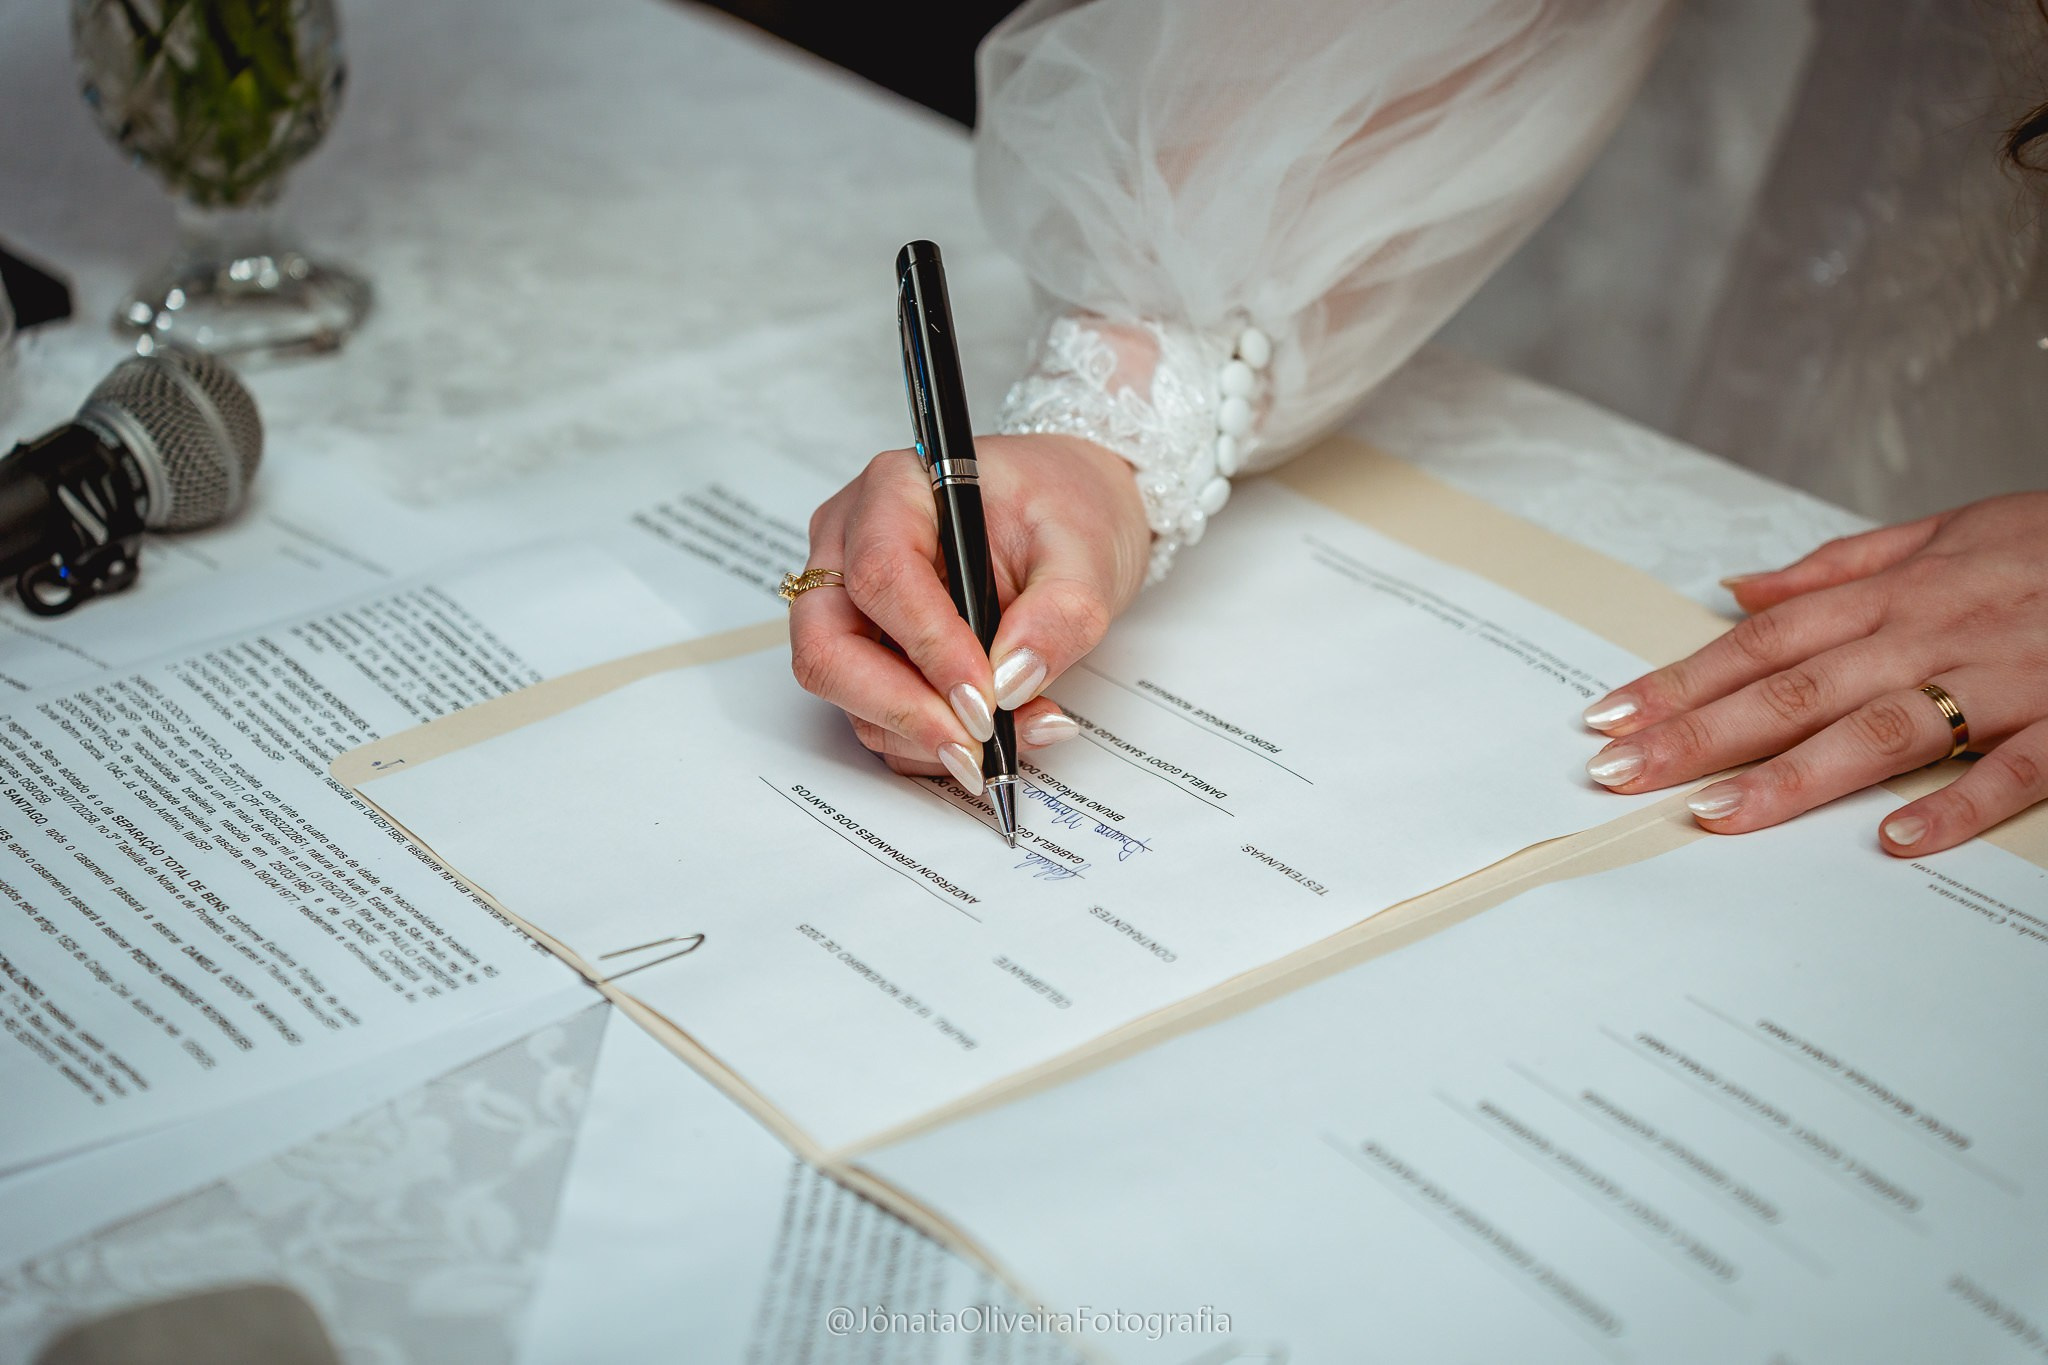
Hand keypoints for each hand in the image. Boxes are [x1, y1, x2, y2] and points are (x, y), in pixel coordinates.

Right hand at [791, 433, 1150, 790]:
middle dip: (901, 709)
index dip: (928, 647)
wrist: (1070, 521)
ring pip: (846, 691)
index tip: (985, 700)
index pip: (882, 574)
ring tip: (1012, 735)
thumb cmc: (1067, 510)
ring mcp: (848, 599)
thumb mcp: (1087, 554)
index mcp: (898, 488)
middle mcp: (852, 541)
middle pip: (828, 644)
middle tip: (976, 744)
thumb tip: (1013, 681)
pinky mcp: (864, 648)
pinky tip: (996, 732)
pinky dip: (929, 739)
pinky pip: (873, 714)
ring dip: (924, 733)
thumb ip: (1059, 615)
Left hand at [1580, 492, 2047, 853]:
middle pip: (1796, 687)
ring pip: (1883, 726)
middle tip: (1619, 772)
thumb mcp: (1947, 530)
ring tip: (1716, 814)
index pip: (1762, 640)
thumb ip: (1840, 567)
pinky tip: (1899, 841)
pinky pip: (2015, 766)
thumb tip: (1739, 588)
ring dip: (1794, 774)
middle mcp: (1932, 632)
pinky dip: (1960, 802)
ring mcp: (2003, 677)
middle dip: (1700, 732)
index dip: (1682, 678)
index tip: (1609, 715)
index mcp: (1897, 593)